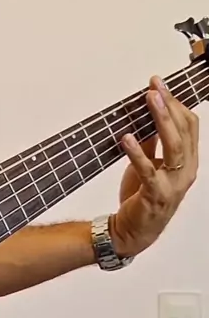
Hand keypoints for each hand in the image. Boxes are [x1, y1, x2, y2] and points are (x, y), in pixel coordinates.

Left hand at [110, 76, 198, 257]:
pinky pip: (149, 170)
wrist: (131, 233)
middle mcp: (185, 172)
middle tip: (154, 86)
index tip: (158, 84)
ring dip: (161, 120)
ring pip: (174, 146)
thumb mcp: (149, 165)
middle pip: (184, 131)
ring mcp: (173, 184)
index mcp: (187, 162)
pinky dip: (137, 152)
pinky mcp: (155, 195)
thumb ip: (151, 142)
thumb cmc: (142, 199)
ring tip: (149, 101)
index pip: (189, 125)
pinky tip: (127, 137)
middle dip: (169, 105)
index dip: (175, 102)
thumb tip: (146, 115)